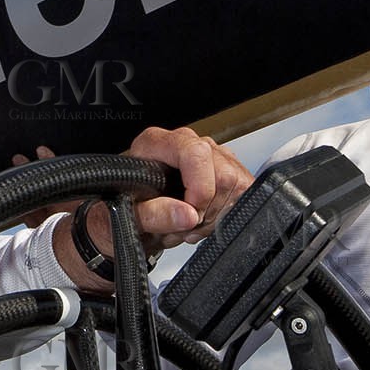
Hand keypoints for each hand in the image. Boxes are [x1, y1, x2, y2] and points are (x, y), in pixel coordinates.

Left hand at [125, 125, 251, 246]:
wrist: (133, 215)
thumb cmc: (125, 206)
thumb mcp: (127, 215)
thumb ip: (153, 214)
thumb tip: (187, 215)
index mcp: (156, 143)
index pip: (195, 153)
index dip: (200, 188)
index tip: (191, 213)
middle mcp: (185, 143)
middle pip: (222, 174)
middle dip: (206, 211)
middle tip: (183, 226)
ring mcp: (208, 154)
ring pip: (236, 185)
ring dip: (214, 216)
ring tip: (187, 224)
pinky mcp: (225, 169)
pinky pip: (243, 193)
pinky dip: (225, 215)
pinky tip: (201, 220)